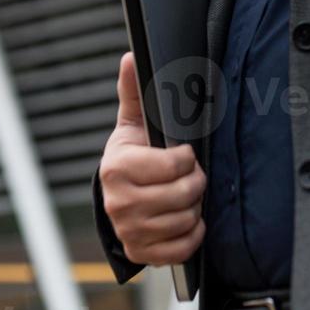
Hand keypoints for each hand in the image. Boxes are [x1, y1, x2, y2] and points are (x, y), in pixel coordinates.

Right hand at [98, 52, 206, 265]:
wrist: (114, 200)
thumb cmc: (130, 158)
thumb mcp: (131, 126)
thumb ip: (133, 92)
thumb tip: (130, 56)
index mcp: (118, 169)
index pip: (175, 164)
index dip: (186, 158)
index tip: (182, 155)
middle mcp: (120, 203)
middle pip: (184, 194)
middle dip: (195, 183)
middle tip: (190, 176)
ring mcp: (130, 231)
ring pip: (186, 220)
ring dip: (194, 207)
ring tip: (185, 196)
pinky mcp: (141, 253)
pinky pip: (183, 248)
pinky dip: (192, 234)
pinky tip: (185, 220)